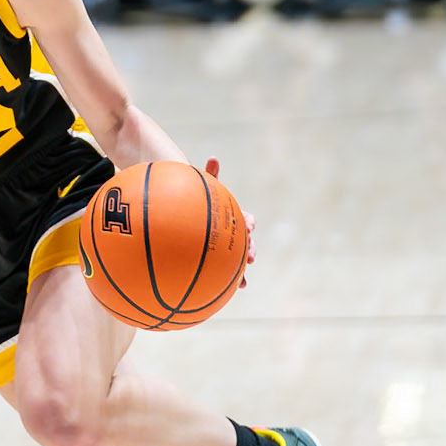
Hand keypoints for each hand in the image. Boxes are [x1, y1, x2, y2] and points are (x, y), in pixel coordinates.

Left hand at [205, 156, 255, 285]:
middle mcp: (235, 235)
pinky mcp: (224, 264)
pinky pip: (230, 273)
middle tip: (250, 253)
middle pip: (248, 241)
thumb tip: (214, 157)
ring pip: (242, 258)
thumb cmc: (201, 206)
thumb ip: (210, 177)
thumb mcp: (206, 192)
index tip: (248, 225)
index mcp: (234, 218)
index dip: (249, 222)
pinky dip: (235, 281)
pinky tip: (236, 288)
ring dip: (245, 265)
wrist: (193, 225)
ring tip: (245, 273)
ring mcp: (230, 249)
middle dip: (251, 247)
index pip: (246, 219)